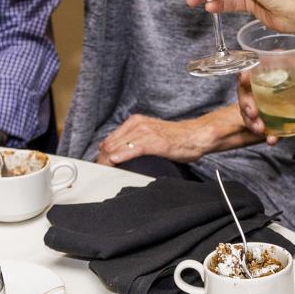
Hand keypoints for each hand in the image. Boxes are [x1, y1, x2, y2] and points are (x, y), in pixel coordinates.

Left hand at [96, 114, 210, 165]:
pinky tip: (115, 161)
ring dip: (108, 160)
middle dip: (102, 158)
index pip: (110, 139)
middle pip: (111, 143)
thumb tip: (117, 152)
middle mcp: (138, 124)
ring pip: (119, 146)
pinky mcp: (154, 142)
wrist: (195, 135)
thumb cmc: (175, 137)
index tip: (99, 165)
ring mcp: (146, 132)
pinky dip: (122, 155)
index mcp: (135, 122)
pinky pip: (133, 148)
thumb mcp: (150, 134)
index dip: (101, 153)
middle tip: (99, 171)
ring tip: (103, 170)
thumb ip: (134, 140)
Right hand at [236, 54, 294, 144]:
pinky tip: (271, 139)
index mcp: (275, 67)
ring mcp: (269, 103)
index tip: (244, 78)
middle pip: (247, 91)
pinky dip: (268, 134)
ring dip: (251, 120)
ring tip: (259, 128)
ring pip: (251, 110)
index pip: (254, 67)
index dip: (246, 72)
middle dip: (245, 102)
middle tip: (252, 111)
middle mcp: (267, 84)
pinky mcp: (276, 119)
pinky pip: (267, 127)